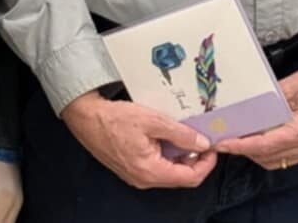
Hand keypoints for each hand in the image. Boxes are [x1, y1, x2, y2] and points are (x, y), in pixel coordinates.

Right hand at [59, 90, 216, 188]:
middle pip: (180, 177)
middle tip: (201, 139)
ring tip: (184, 134)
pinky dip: (166, 155)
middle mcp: (143, 180)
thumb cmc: (114, 118)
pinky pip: (156, 167)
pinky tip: (166, 137)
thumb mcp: (153, 120)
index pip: (190, 178)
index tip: (212, 147)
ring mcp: (136, 176)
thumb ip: (181, 134)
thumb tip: (203, 144)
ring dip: (180, 156)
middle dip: (195, 160)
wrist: (86, 117)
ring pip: (169, 172)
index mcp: (150, 171)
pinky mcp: (131, 168)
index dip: (206, 164)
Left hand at [216, 50, 297, 168]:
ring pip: (276, 161)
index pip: (265, 145)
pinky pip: (287, 157)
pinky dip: (269, 152)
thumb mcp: (289, 86)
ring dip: (256, 153)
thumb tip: (244, 113)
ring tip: (238, 140)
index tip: (224, 144)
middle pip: (268, 157)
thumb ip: (267, 104)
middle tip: (226, 140)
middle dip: (244, 151)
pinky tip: (258, 140)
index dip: (241, 146)